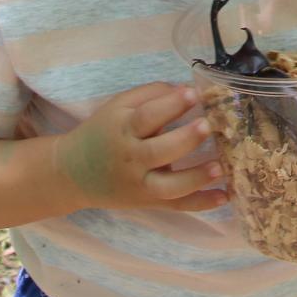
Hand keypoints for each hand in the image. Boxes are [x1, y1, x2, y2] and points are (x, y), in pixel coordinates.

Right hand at [55, 83, 225, 212]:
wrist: (72, 174)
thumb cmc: (102, 132)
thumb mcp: (117, 107)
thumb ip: (149, 95)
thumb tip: (184, 89)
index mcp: (122, 129)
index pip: (147, 117)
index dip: (171, 104)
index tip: (194, 93)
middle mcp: (131, 159)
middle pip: (158, 151)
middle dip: (185, 139)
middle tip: (208, 125)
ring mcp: (140, 185)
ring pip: (169, 186)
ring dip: (196, 178)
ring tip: (220, 167)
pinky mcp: (149, 202)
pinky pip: (176, 207)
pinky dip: (201, 204)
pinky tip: (225, 196)